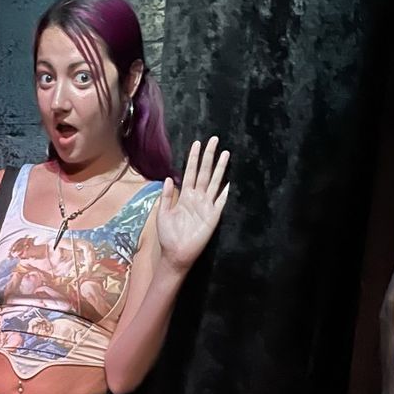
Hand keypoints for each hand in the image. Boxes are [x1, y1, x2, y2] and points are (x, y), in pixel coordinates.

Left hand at [157, 136, 229, 271]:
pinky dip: (225, 192)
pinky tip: (231, 181)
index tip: (197, 144)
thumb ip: (166, 196)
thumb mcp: (163, 213)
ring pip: (214, 182)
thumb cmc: (168, 236)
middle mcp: (197, 198)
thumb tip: (168, 178)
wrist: (175, 254)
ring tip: (226, 153)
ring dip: (220, 168)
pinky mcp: (213, 216)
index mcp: (185, 196)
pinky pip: (221, 202)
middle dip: (209, 156)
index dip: (193, 158)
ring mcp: (206, 206)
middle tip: (214, 140)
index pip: (190, 172)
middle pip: (204, 173)